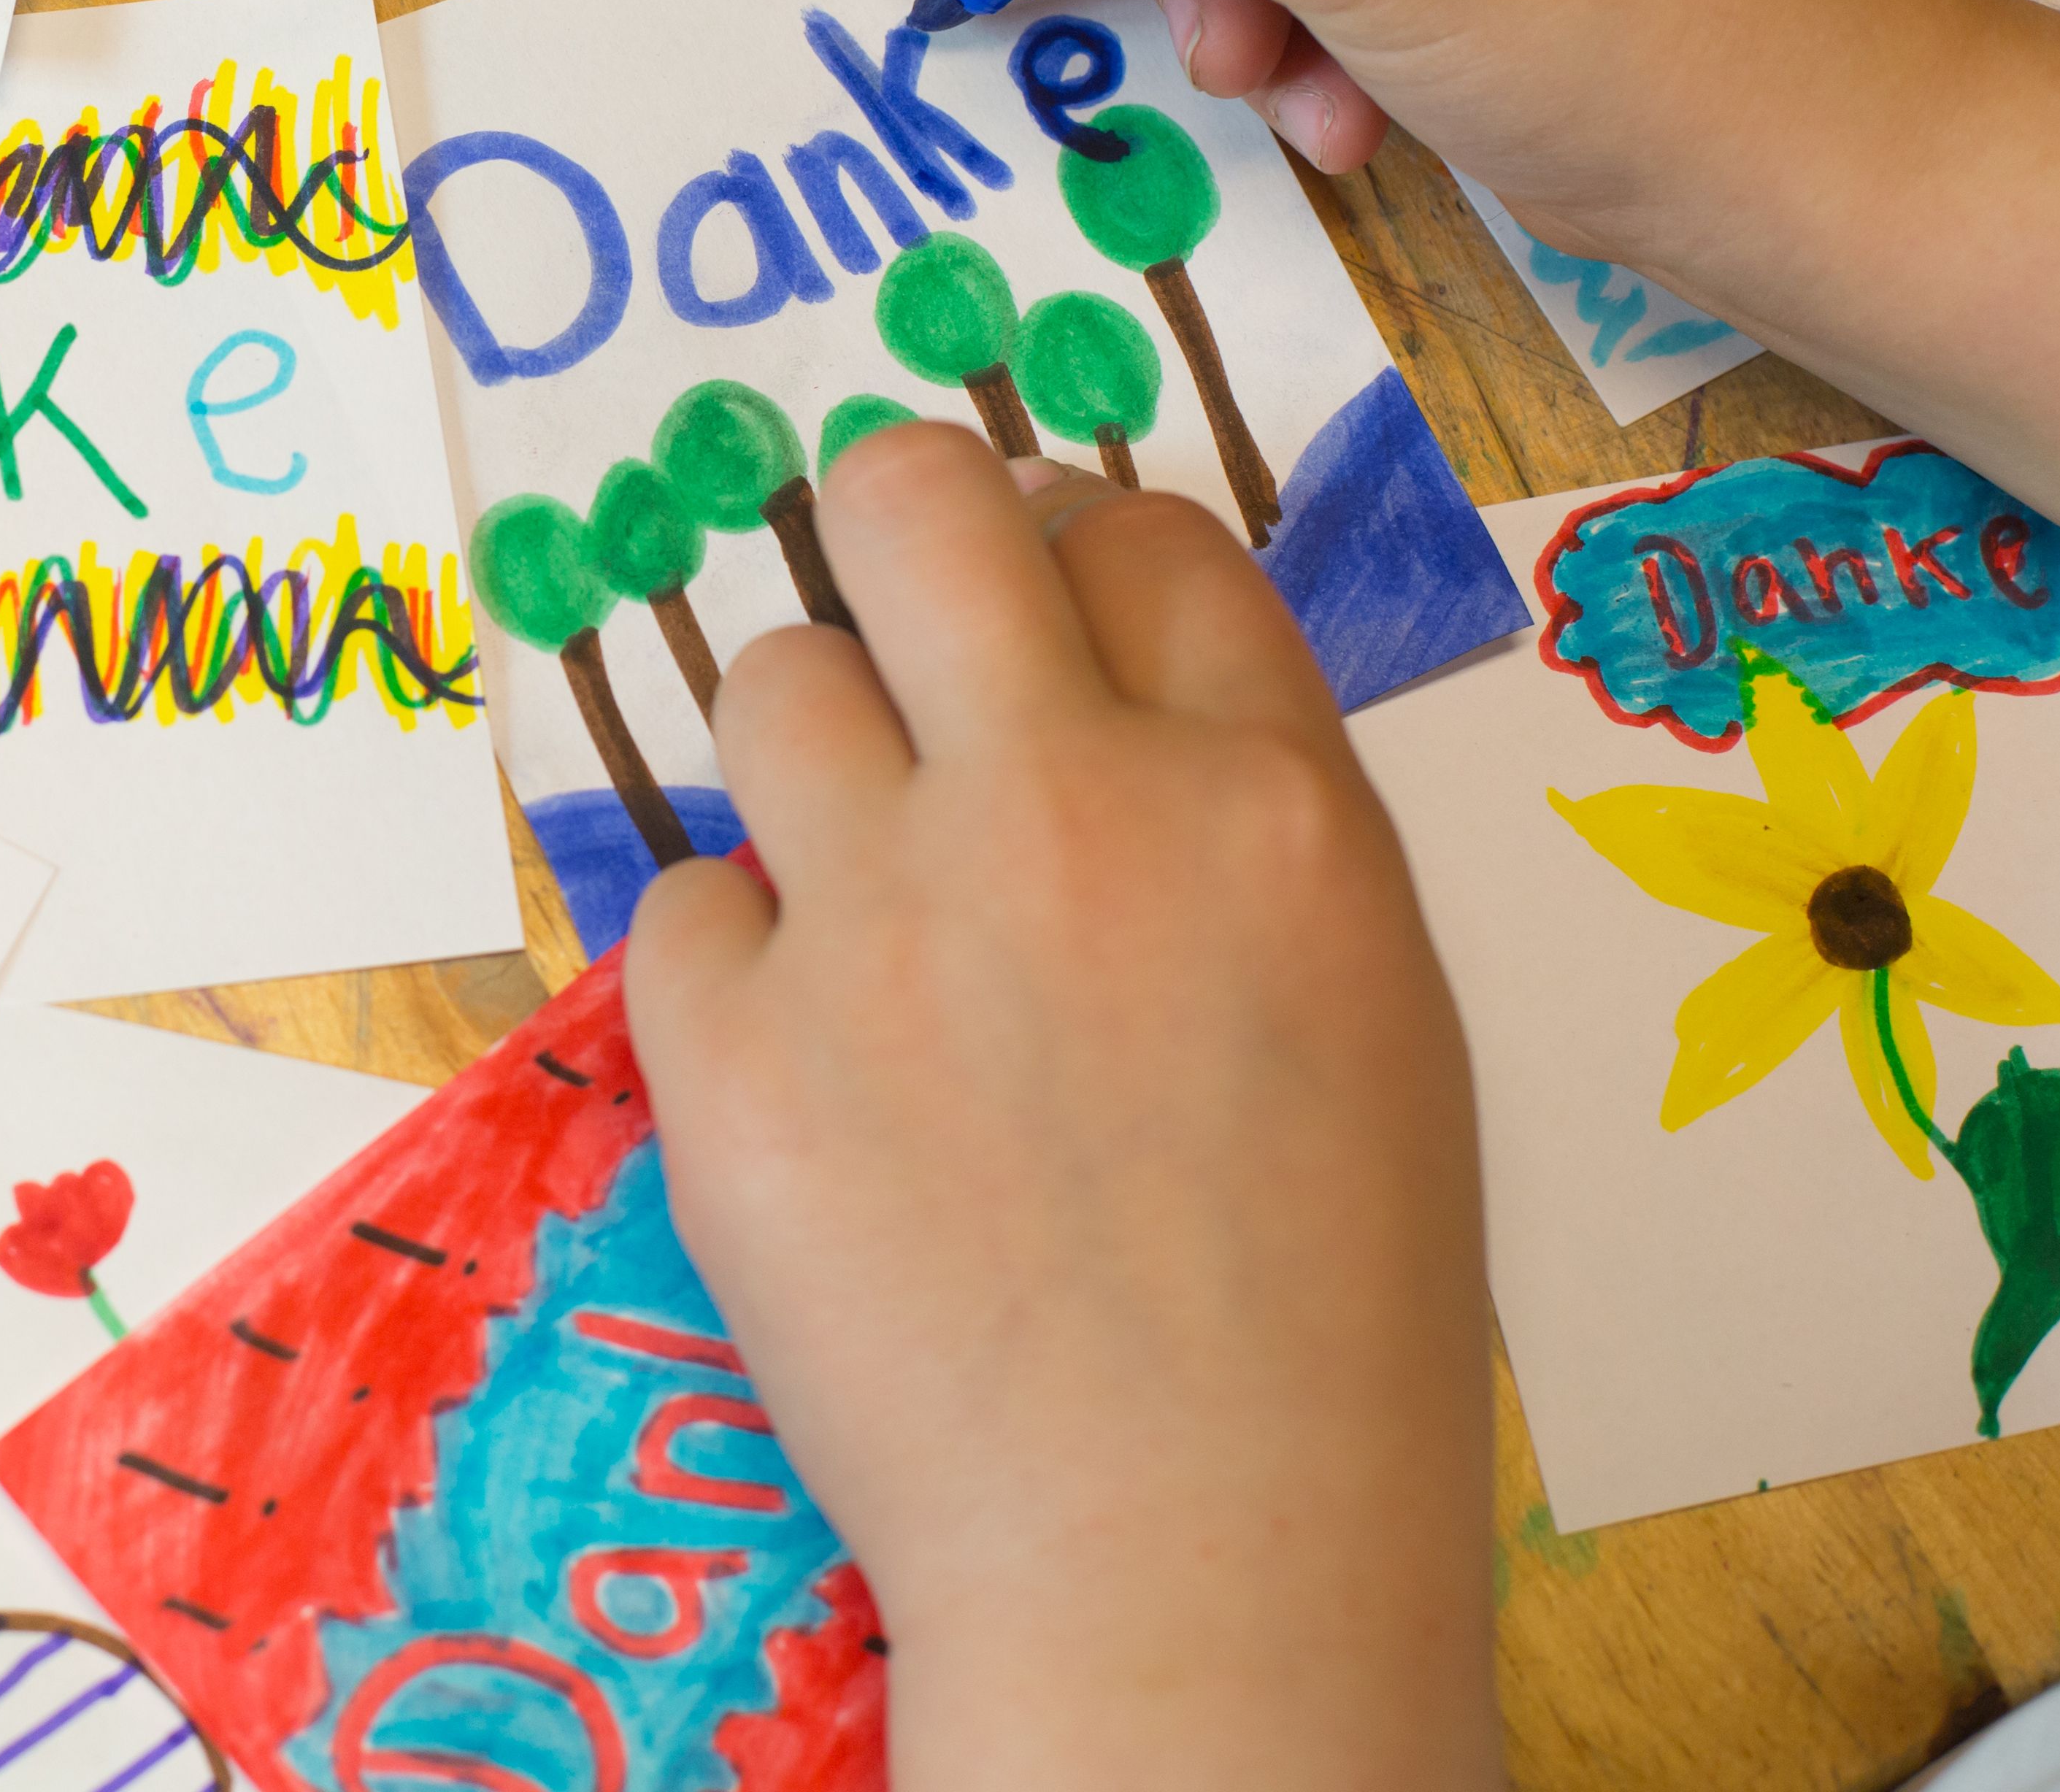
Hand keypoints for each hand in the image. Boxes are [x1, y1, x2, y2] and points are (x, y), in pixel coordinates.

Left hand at [626, 424, 1502, 1791]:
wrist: (1191, 1558)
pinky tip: (814, 1080)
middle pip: (913, 502)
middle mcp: (1070, 813)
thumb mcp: (1373, 1009)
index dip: (1071, 543)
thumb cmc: (1323, 1312)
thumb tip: (1086, 649)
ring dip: (808, 763)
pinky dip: (733, 973)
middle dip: (888, 519)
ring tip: (864, 902)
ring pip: (771, 682)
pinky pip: (685, 905)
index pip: (1139, 529)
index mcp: (1268, 803)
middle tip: (888, 607)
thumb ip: (1240, 813)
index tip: (1036, 605)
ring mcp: (881, 922)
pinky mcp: (725, 1049)